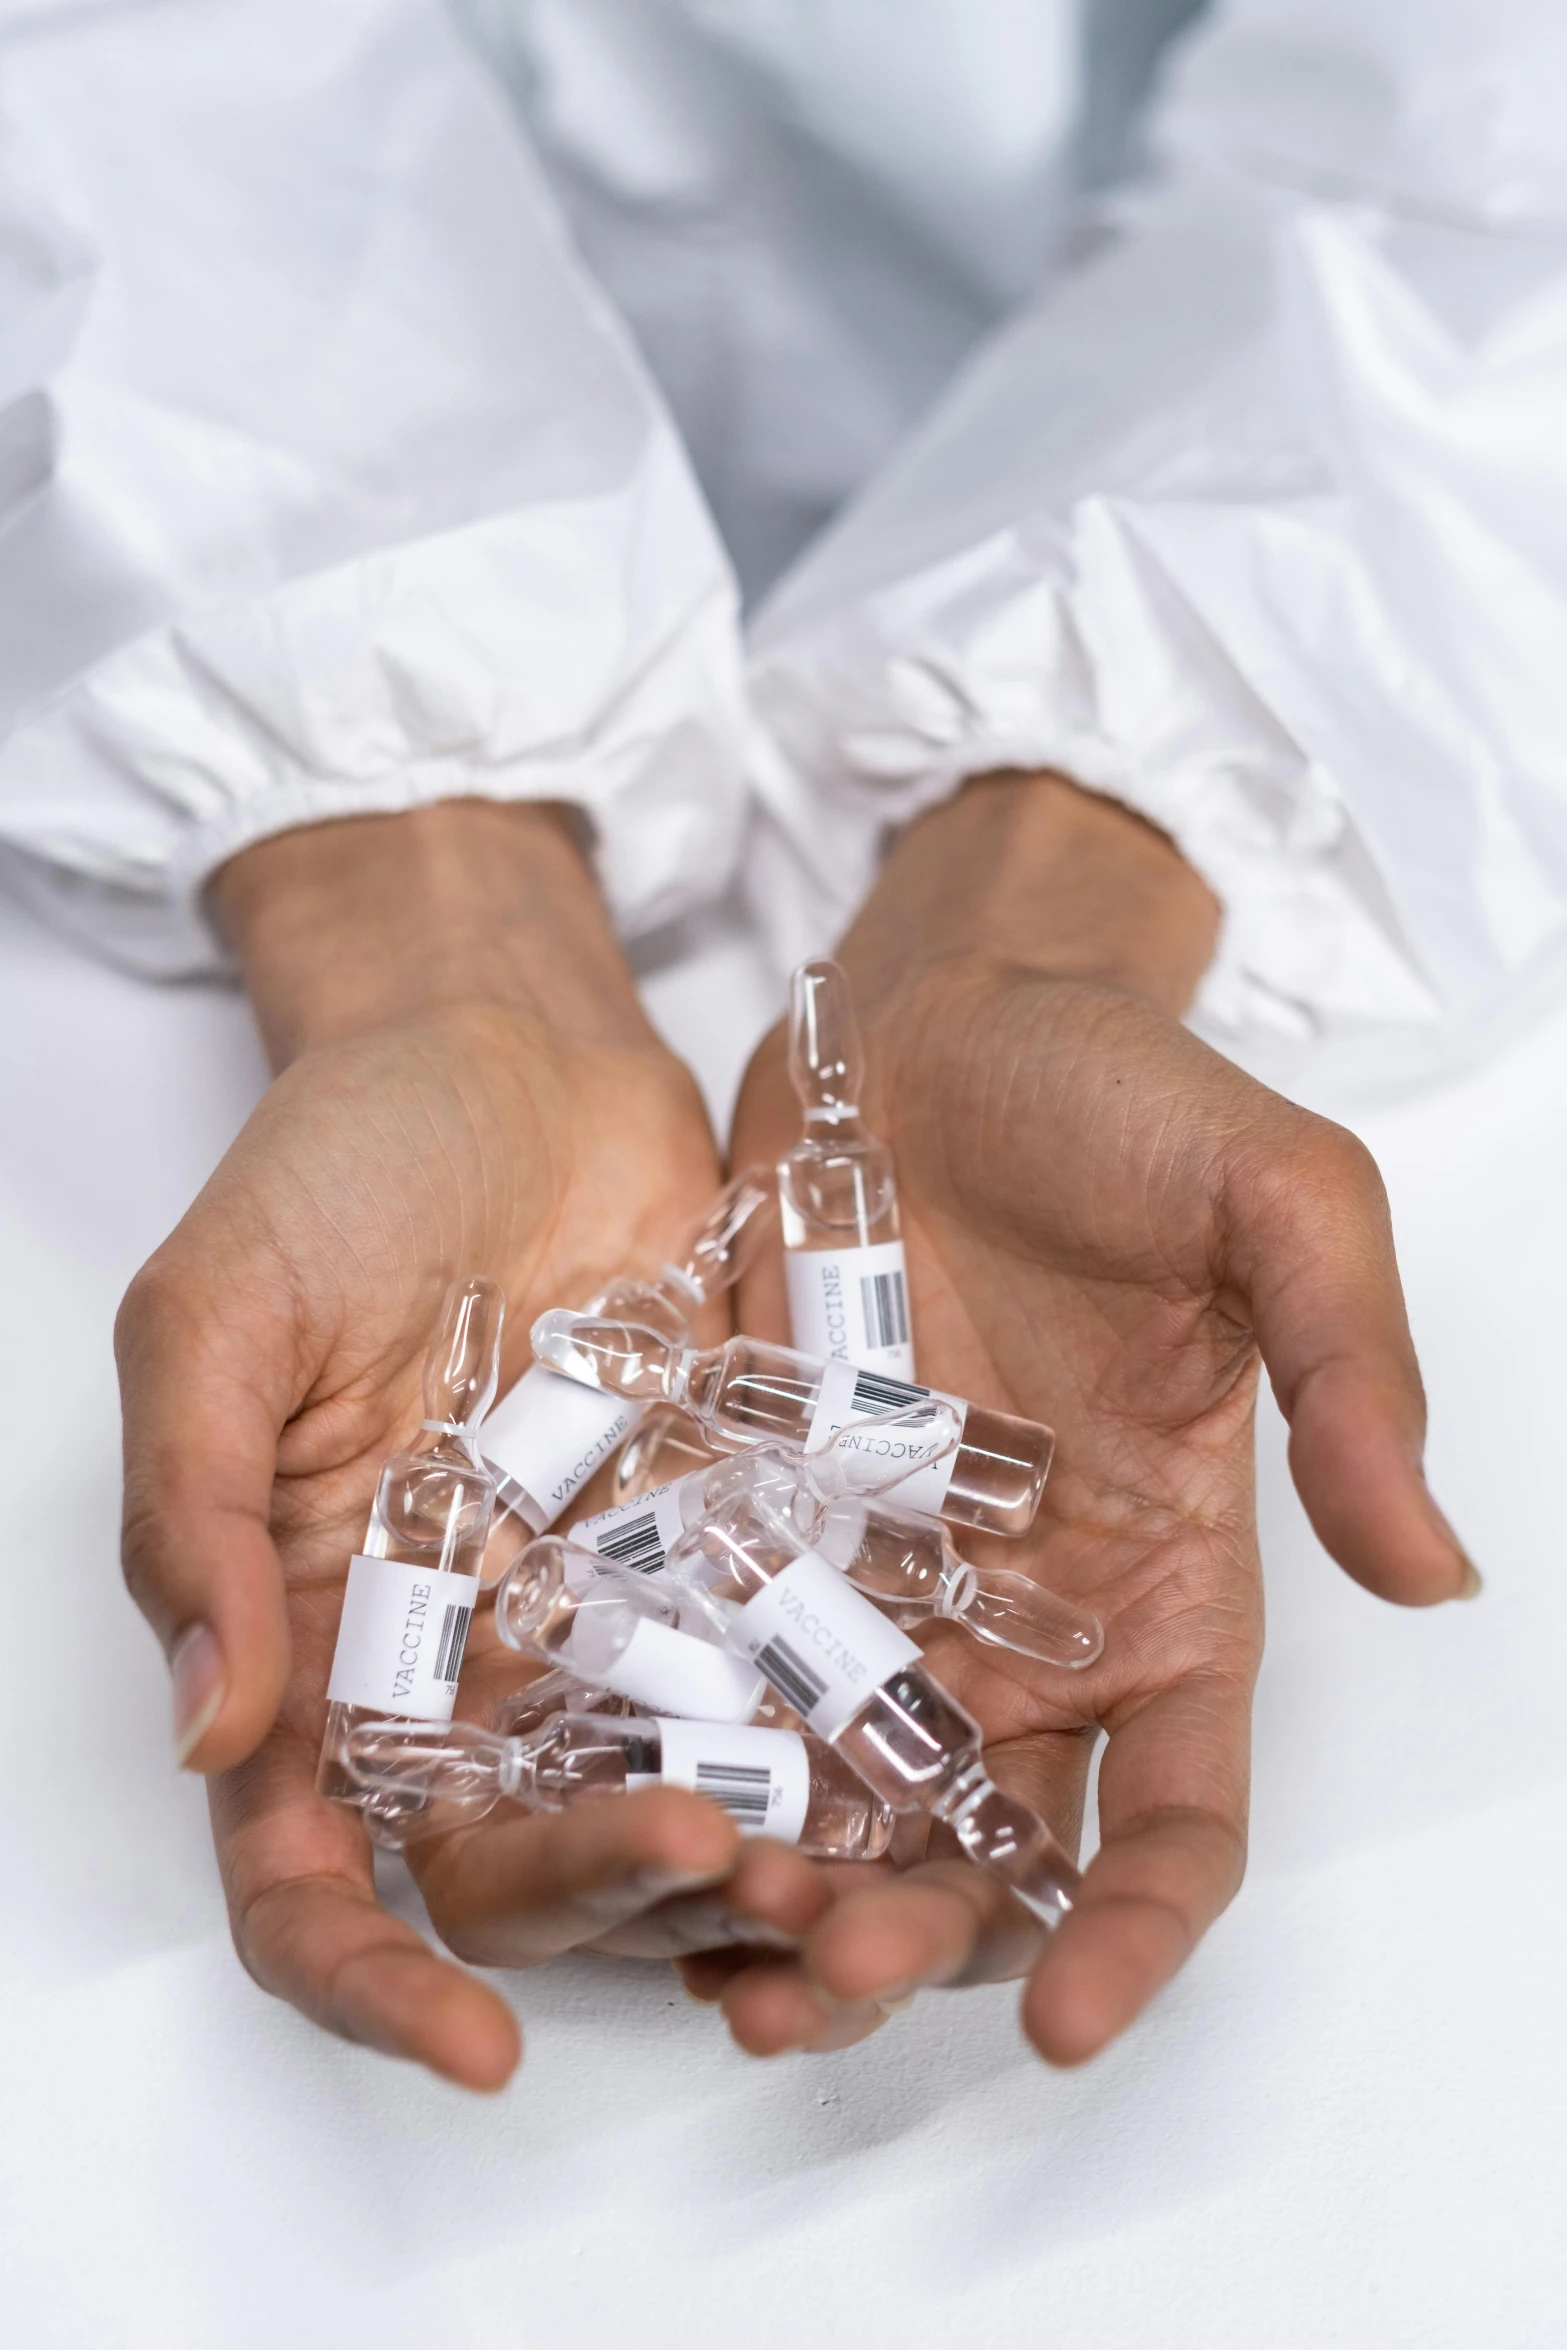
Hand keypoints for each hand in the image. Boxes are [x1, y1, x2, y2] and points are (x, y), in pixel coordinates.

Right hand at [115, 801, 819, 2087]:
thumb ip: (198, 1517)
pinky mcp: (733, 1533)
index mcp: (321, 1640)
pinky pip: (784, 1658)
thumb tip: (208, 1731)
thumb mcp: (215, 1319)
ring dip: (752, 1851)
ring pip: (673, 1789)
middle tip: (718, 1871)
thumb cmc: (330, 1168)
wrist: (503, 1046)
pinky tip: (912, 1741)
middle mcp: (469, 1658)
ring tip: (847, 1863)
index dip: (371, 1981)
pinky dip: (837, 1718)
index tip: (468, 2048)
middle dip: (611, 1900)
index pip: (316, 1871)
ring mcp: (611, 1603)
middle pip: (519, 1858)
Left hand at [703, 773, 1474, 2060]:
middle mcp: (1022, 1616)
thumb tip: (1436, 1571)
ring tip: (702, 1930)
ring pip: (832, 1791)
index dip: (1136, 1931)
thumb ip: (1353, 1379)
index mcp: (1165, 1581)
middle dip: (914, 1937)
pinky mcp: (750, 1513)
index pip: (1175, 1807)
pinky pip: (709, 1666)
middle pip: (982, 1845)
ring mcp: (873, 1574)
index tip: (1067, 2021)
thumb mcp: (1280, 1204)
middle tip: (818, 1970)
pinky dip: (671, 1752)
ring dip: (778, 1882)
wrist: (937, 1002)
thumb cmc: (1123, 1092)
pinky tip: (601, 1805)